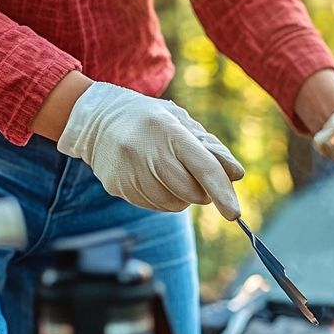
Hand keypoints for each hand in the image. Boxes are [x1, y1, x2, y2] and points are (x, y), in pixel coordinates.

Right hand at [58, 82, 243, 218]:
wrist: (97, 120)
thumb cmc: (151, 121)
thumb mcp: (182, 123)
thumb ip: (211, 149)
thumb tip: (236, 175)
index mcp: (168, 130)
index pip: (203, 168)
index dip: (222, 193)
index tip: (234, 213)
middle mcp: (146, 152)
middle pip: (191, 192)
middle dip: (201, 190)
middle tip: (192, 174)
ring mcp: (129, 172)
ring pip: (174, 204)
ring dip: (180, 196)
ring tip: (166, 170)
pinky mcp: (117, 188)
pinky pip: (155, 206)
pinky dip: (162, 197)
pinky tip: (150, 177)